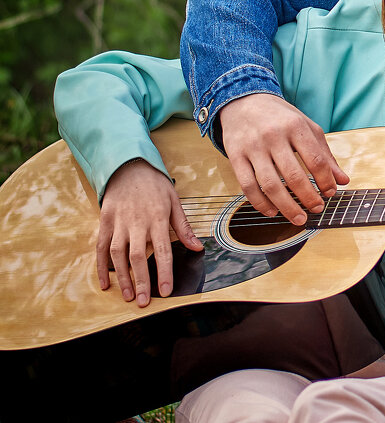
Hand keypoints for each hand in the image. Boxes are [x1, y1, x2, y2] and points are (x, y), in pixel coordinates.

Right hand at [97, 159, 203, 306]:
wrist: (129, 167)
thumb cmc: (155, 186)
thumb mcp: (175, 202)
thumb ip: (183, 227)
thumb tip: (198, 248)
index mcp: (158, 218)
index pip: (162, 250)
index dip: (164, 272)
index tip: (166, 290)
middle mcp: (137, 223)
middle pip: (138, 257)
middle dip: (142, 281)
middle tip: (143, 302)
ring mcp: (118, 223)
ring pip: (118, 255)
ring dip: (122, 278)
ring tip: (128, 296)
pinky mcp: (104, 222)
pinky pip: (101, 248)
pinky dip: (101, 267)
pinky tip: (106, 284)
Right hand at [218, 93, 348, 223]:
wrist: (243, 101)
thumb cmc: (281, 117)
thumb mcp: (307, 128)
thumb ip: (325, 154)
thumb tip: (343, 181)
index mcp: (295, 127)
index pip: (316, 159)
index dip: (325, 180)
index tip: (330, 193)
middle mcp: (273, 136)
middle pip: (293, 175)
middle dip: (308, 197)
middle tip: (317, 209)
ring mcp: (253, 147)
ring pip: (270, 184)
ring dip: (286, 206)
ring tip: (299, 218)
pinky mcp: (235, 156)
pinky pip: (247, 186)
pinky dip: (260, 203)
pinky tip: (272, 211)